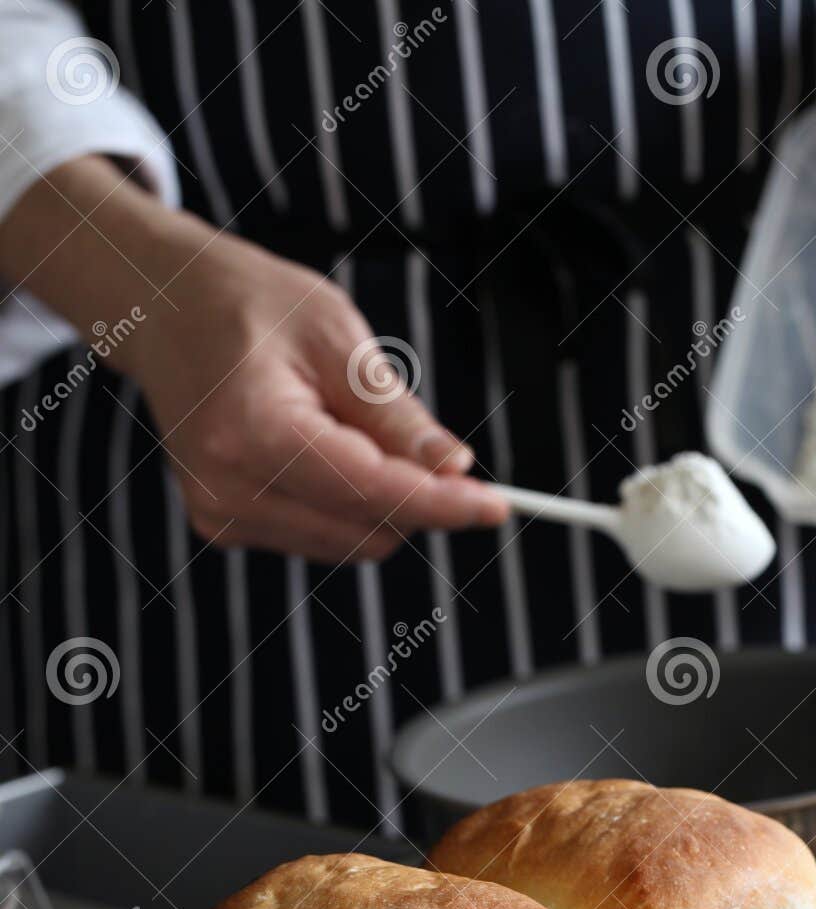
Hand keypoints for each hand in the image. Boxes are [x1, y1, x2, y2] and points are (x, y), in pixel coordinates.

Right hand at [0, 157, 508, 561]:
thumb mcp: (333, 333)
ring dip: (378, 501)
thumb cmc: (246, 304)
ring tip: (342, 424)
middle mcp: (229, 488)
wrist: (162, 308)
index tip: (498, 504)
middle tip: (420, 439)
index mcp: (254, 431)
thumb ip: (394, 414)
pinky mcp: (223, 526)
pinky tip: (317, 448)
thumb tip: (455, 468)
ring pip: (351, 542)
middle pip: (369, 529)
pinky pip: (321, 537)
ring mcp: (222, 514)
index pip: (373, 491)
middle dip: (414, 496)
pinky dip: (344, 504)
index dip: (444, 503)